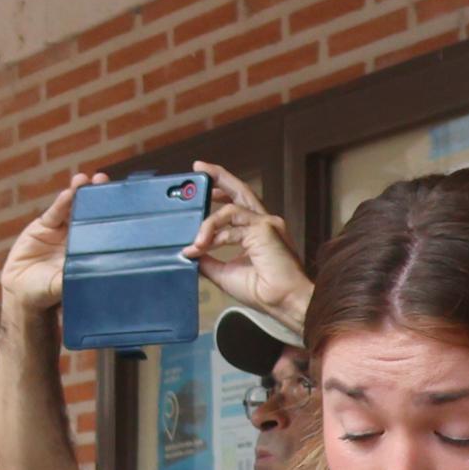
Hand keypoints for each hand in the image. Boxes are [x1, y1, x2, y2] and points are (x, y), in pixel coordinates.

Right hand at [0, 174, 106, 317]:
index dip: (111, 211)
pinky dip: (60, 203)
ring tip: (82, 181)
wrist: (23, 295)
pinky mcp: (43, 227)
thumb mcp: (65, 285)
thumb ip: (76, 276)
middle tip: (103, 181)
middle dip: (97, 194)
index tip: (120, 198)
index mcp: (91, 248)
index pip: (104, 225)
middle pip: (90, 210)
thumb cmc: (49, 293)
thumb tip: (99, 272)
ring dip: (78, 192)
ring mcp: (61, 230)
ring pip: (72, 206)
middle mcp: (78, 236)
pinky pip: (54, 213)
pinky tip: (67, 194)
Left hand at [180, 163, 310, 324]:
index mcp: (256, 231)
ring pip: (229, 208)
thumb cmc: (261, 290)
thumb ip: (207, 259)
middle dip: (218, 177)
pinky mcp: (265, 228)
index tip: (201, 188)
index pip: (236, 205)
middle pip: (240, 190)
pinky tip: (201, 246)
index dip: (219, 193)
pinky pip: (231, 223)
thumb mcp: (223, 272)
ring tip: (194, 243)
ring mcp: (266, 223)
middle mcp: (263, 222)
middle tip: (198, 168)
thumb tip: (188, 252)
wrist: (280, 301)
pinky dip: (212, 233)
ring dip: (206, 224)